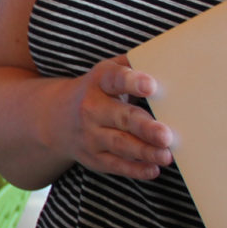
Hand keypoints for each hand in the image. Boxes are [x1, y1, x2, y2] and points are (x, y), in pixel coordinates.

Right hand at [59, 55, 173, 179]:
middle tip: (166, 135)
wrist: (57, 118)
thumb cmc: (98, 91)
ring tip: (166, 155)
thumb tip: (168, 58)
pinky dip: (134, 169)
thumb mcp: (108, 72)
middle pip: (121, 118)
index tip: (151, 86)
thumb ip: (132, 66)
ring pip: (120, 144)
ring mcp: (91, 135)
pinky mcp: (94, 157)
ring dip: (144, 151)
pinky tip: (153, 169)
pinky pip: (115, 165)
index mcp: (99, 82)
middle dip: (144, 127)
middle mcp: (92, 108)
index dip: (132, 81)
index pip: (114, 79)